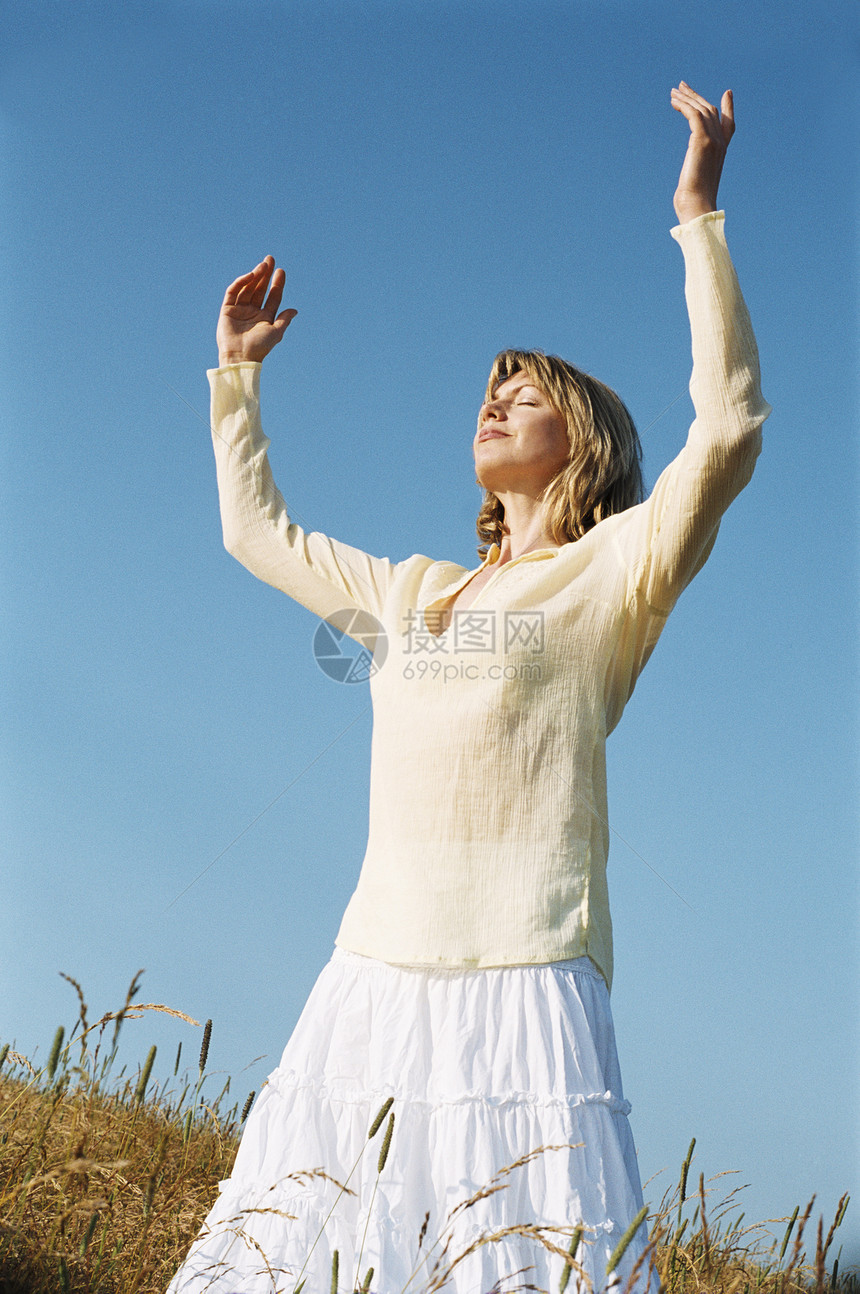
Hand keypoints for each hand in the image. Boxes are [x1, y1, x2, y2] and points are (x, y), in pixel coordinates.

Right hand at [216, 255, 296, 364]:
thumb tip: (295, 310)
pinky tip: (251, 275)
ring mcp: (240, 309)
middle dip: (265, 274)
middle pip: (260, 288)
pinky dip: (241, 282)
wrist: (240, 357)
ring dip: (255, 276)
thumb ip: (284, 320)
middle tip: (270, 259)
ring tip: (263, 265)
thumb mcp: (276, 333)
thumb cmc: (259, 348)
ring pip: (248, 287)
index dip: (277, 284)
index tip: (281, 272)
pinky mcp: (227, 309)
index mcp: (265, 317)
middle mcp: (253, 311)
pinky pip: (234, 292)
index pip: (273, 297)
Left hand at [670, 82, 734, 222]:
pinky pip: (693, 115)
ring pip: (701, 109)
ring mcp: (713, 141)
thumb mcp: (696, 184)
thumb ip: (696, 175)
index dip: (729, 107)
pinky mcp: (702, 141)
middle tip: (681, 86)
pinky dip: (684, 105)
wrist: (697, 207)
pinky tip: (674, 101)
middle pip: (710, 111)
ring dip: (686, 98)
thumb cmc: (693, 202)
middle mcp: (720, 143)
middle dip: (696, 97)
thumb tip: (689, 187)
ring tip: (673, 91)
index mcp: (722, 152)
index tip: (727, 93)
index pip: (729, 124)